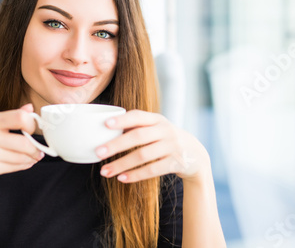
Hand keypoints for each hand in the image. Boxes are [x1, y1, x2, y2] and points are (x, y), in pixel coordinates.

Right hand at [0, 104, 44, 189]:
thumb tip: (30, 108)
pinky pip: (14, 167)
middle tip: (39, 151)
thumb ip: (10, 117)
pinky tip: (23, 164)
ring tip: (32, 158)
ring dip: (30, 159)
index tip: (34, 131)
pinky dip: (22, 166)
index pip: (20, 117)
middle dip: (36, 149)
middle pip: (24, 142)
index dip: (32, 125)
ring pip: (21, 157)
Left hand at [95, 110, 210, 182]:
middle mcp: (165, 130)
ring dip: (121, 164)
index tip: (105, 124)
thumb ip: (138, 126)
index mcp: (157, 119)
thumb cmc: (166, 139)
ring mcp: (172, 147)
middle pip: (138, 136)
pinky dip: (135, 175)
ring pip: (143, 156)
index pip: (138, 116)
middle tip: (98, 152)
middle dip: (116, 145)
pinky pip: (152, 170)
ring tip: (104, 171)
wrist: (196, 155)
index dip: (122, 119)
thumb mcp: (157, 128)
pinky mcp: (176, 163)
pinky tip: (122, 178)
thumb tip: (105, 129)